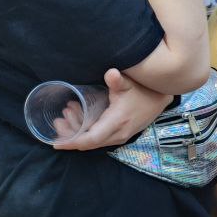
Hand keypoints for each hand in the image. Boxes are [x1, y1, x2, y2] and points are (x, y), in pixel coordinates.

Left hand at [53, 69, 171, 150]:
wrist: (160, 99)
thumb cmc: (142, 91)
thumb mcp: (129, 84)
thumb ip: (117, 80)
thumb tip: (111, 73)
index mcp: (116, 122)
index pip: (90, 139)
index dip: (72, 142)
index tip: (56, 143)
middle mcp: (118, 134)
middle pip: (88, 143)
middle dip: (70, 136)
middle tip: (57, 122)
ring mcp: (120, 137)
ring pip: (93, 142)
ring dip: (78, 134)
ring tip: (64, 119)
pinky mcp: (121, 136)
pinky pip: (99, 140)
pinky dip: (86, 134)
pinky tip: (79, 121)